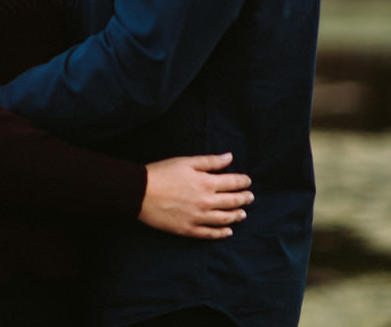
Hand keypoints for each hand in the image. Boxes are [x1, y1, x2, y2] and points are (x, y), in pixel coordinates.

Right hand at [139, 153, 253, 238]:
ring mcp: (197, 217)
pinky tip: (228, 232)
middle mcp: (206, 202)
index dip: (243, 181)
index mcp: (207, 183)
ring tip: (243, 214)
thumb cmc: (163, 173)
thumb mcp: (187, 162)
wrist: (140, 193)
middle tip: (250, 197)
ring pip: (224, 219)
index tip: (248, 181)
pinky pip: (209, 234)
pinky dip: (221, 233)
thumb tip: (229, 157)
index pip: (233, 182)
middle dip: (244, 199)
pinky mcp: (187, 229)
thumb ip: (210, 162)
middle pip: (232, 201)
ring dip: (236, 216)